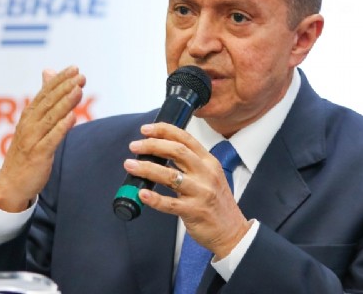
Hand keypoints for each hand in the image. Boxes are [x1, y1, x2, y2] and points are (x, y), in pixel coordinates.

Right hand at [0, 66, 85, 211]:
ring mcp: (32, 139)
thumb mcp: (33, 122)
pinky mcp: (38, 155)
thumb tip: (48, 71)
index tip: (74, 69)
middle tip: (80, 76)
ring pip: (51, 118)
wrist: (12, 183)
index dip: (59, 80)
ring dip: (65, 103)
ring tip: (78, 90)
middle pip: (48, 102)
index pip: (45, 93)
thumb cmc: (26, 151)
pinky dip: (61, 128)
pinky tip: (72, 118)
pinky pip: (51, 139)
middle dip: (64, 87)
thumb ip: (44, 98)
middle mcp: (29, 124)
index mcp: (29, 116)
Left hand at [124, 122, 251, 258]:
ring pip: (170, 175)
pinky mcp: (194, 211)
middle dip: (152, 145)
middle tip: (135, 146)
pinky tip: (142, 193)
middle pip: (177, 151)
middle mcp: (206, 174)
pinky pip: (170, 203)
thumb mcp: (209, 176)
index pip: (185, 138)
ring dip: (146, 168)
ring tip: (130, 165)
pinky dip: (154, 198)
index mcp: (209, 162)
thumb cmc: (216, 203)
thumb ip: (190, 163)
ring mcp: (201, 192)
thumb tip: (160, 151)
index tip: (146, 129)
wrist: (232, 231)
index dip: (164, 131)